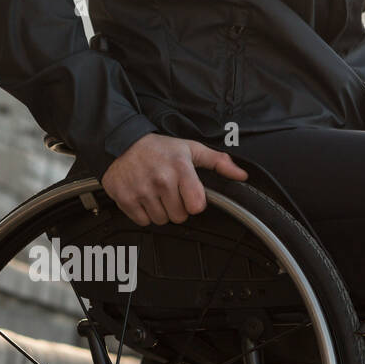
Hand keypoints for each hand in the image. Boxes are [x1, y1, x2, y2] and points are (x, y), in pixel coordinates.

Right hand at [101, 133, 248, 225]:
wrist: (123, 142)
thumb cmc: (159, 148)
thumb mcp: (191, 149)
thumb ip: (218, 162)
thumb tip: (241, 175)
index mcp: (180, 168)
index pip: (196, 206)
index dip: (194, 203)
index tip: (188, 195)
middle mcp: (161, 180)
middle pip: (179, 217)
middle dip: (176, 207)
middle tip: (169, 192)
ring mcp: (142, 190)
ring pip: (161, 220)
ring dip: (160, 211)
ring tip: (155, 193)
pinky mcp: (125, 198)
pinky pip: (142, 221)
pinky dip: (143, 213)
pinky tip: (143, 197)